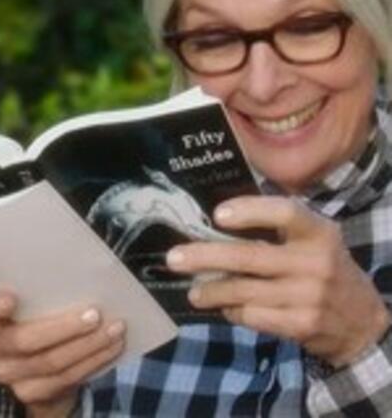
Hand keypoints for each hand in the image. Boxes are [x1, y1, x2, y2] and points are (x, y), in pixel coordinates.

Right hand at [0, 289, 125, 416]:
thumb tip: (86, 263)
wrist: (42, 362)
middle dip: (64, 328)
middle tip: (95, 314)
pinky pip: (65, 379)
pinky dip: (94, 361)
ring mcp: (8, 373)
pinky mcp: (29, 393)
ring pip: (51, 362)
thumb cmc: (43, 311)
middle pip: (24, 340)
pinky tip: (113, 346)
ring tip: (115, 328)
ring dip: (89, 345)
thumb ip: (47, 284)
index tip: (12, 299)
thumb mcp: (39, 295)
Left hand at [166, 196, 390, 366]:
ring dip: (212, 291)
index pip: (285, 213)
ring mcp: (309, 296)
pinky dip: (234, 312)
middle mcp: (315, 262)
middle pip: (250, 256)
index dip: (250, 211)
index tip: (217, 215)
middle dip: (205, 256)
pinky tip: (226, 308)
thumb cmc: (324, 266)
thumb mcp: (314, 240)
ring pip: (245, 291)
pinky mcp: (302, 324)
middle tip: (174, 258)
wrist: (361, 319)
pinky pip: (254, 316)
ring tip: (193, 292)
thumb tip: (217, 218)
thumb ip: (278, 227)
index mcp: (318, 232)